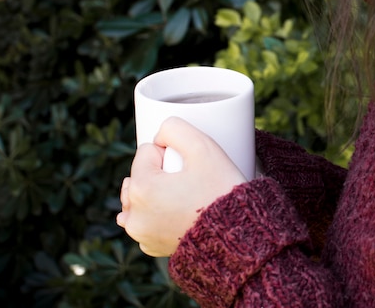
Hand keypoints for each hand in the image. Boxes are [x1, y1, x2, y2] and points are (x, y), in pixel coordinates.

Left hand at [116, 117, 246, 256]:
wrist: (239, 237)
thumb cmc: (221, 192)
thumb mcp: (203, 147)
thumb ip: (175, 127)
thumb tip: (160, 136)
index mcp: (141, 188)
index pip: (147, 151)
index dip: (171, 154)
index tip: (190, 167)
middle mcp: (134, 215)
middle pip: (140, 174)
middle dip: (160, 173)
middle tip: (189, 182)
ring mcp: (142, 234)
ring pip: (140, 197)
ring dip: (155, 192)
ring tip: (185, 197)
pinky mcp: (152, 247)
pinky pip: (147, 220)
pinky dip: (158, 214)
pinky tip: (179, 213)